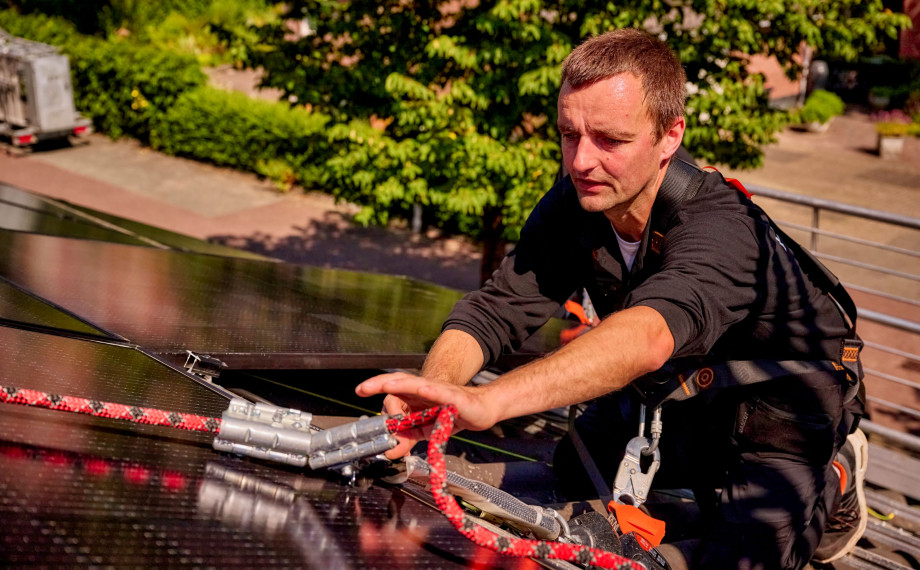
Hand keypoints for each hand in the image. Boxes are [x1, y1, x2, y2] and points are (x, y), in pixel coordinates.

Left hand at [356, 372, 495, 458]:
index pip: (391, 390)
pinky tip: (422, 389)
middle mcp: (423, 390)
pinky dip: (430, 390)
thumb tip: (390, 451)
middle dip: (379, 383)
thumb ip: (406, 438)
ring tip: (386, 385)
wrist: (481, 410)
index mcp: (414, 396)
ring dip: (400, 385)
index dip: (375, 389)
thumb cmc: (453, 414)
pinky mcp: (454, 397)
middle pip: (399, 381)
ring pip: (416, 384)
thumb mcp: (424, 430)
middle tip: (362, 388)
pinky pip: (440, 392)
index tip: (360, 392)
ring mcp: (438, 391)